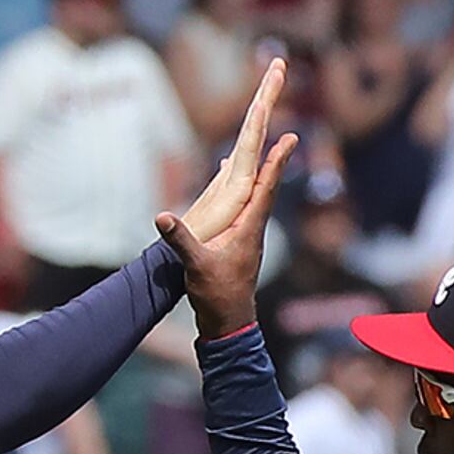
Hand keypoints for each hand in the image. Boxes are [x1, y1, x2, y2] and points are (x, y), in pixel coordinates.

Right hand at [161, 59, 299, 336]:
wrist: (228, 322)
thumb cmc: (216, 296)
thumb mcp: (195, 267)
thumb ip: (180, 241)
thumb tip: (162, 218)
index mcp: (249, 228)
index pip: (265, 188)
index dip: (277, 162)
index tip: (291, 138)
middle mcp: (254, 226)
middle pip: (268, 184)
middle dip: (277, 157)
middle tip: (291, 131)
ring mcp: (248, 232)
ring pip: (259, 194)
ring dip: (264, 168)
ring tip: (271, 143)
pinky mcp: (239, 238)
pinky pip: (244, 203)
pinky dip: (242, 183)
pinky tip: (232, 173)